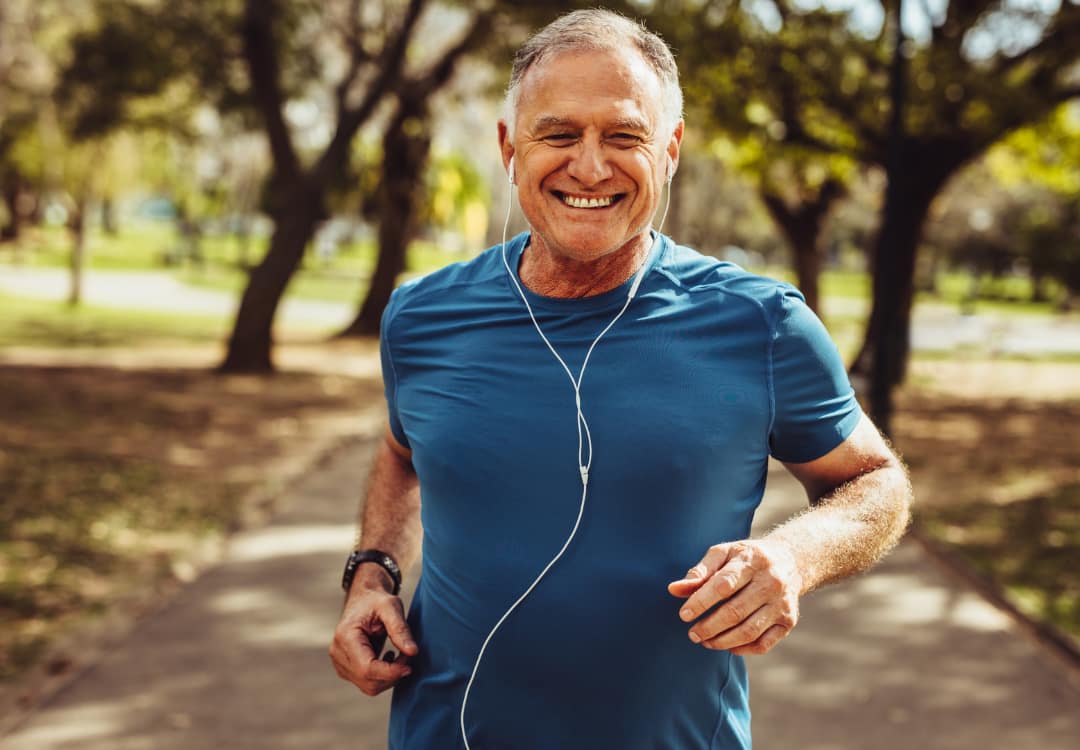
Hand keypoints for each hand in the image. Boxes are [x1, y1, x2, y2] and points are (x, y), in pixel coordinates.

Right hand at [329, 584, 418, 695]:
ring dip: (389, 677)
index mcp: (345, 637)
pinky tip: (388, 658)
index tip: (409, 666)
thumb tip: (413, 651)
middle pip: (368, 681)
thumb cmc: (376, 600)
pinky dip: (383, 676)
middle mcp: (338, 653)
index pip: (367, 669)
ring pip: (369, 686)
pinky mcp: (346, 668)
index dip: (390, 672)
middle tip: (408, 654)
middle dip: (393, 674)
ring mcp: (340, 663)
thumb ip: (400, 629)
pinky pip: (367, 683)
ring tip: (400, 655)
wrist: (363, 599)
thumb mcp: (391, 606)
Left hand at [667, 539, 801, 655]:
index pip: (723, 585)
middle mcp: (771, 582)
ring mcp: (782, 604)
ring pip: (749, 631)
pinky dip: (743, 649)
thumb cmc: (747, 558)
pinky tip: (727, 645)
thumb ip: (700, 572)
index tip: (683, 614)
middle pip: (735, 612)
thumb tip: (673, 590)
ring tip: (705, 641)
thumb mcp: (723, 554)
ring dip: (722, 641)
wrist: (790, 561)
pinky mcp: (789, 621)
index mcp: (751, 561)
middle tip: (692, 634)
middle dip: (709, 627)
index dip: (701, 602)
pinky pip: (764, 643)